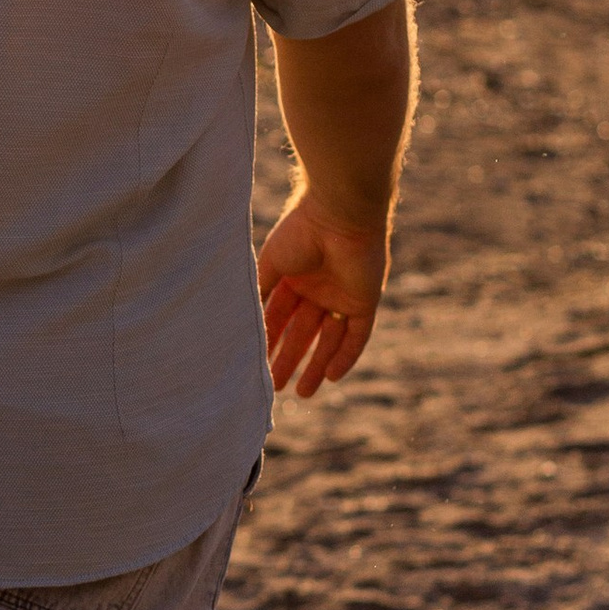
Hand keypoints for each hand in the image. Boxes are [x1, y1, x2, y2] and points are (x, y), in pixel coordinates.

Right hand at [258, 191, 387, 398]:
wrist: (339, 215)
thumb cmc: (300, 233)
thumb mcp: (270, 265)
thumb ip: (259, 292)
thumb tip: (242, 323)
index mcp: (294, 276)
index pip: (279, 316)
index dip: (268, 341)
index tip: (254, 365)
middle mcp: (318, 287)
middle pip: (302, 332)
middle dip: (288, 359)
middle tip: (273, 386)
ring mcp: (342, 295)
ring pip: (328, 338)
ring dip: (316, 365)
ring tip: (302, 394)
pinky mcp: (366, 300)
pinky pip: (357, 335)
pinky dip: (345, 356)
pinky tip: (331, 377)